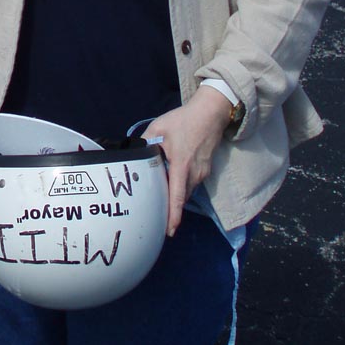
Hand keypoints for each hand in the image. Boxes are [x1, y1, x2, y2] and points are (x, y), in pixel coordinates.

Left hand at [144, 86, 230, 235]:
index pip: (177, 196)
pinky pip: (191, 183)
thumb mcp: (158, 128)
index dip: (173, 215)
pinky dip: (181, 187)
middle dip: (171, 210)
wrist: (211, 113)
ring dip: (176, 197)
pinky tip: (171, 183)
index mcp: (181, 165)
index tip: (170, 231)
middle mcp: (194, 173)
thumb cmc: (184, 120)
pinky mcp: (205, 170)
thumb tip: (133, 152)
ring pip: (186, 191)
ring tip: (162, 203)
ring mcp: (202, 173)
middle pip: (181, 197)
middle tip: (158, 221)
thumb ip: (144, 142)